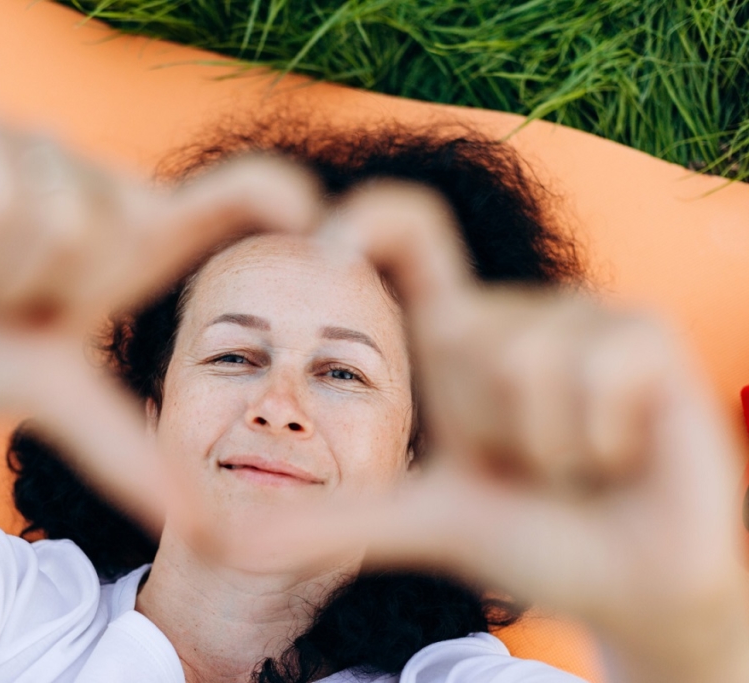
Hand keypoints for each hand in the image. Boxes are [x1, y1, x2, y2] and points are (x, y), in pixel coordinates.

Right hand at [0, 116, 319, 523]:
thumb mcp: (57, 400)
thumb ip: (127, 450)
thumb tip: (197, 525)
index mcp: (127, 246)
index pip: (218, 203)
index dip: (260, 200)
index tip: (309, 213)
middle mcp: (93, 188)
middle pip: (128, 227)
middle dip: (55, 291)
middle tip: (5, 301)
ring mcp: (38, 151)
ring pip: (62, 220)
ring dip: (1, 278)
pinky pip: (0, 201)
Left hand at [242, 182, 748, 682]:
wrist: (631, 580)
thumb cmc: (532, 536)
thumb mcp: (424, 520)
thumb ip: (335, 518)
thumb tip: (231, 539)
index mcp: (461, 335)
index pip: (411, 240)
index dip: (370, 221)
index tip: (326, 247)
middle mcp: (519, 312)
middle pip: (462, 334)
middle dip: (489, 431)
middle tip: (528, 467)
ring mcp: (586, 317)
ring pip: (523, 361)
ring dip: (544, 447)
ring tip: (576, 464)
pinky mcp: (647, 335)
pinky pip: (594, 373)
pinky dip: (598, 444)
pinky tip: (622, 455)